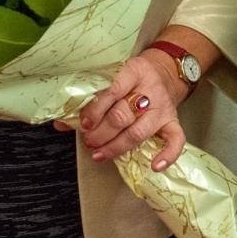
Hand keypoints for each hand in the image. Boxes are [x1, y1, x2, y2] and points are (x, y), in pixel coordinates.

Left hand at [76, 52, 189, 171]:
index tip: (83, 124)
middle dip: (101, 133)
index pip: (113, 90)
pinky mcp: (173, 121)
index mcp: (134, 71)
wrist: (165, 70)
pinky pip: (176, 140)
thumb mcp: (113, 76)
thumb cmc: (133, 77)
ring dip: (116, 146)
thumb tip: (61, 123)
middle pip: (123, 116)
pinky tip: (155, 166)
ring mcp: (163, 108)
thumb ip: (89, 98)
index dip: (96, 110)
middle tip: (88, 140)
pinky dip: (168, 155)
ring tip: (99, 153)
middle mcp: (150, 90)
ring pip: (139, 132)